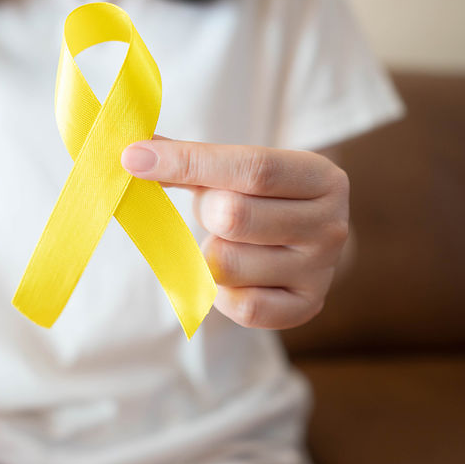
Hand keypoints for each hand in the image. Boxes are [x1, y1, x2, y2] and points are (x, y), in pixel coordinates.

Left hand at [121, 138, 349, 328]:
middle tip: (212, 211)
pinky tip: (232, 275)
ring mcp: (321, 272)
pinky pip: (241, 307)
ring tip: (228, 243)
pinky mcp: (306, 309)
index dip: (186, 161)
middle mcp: (331, 225)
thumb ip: (191, 160)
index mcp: (321, 178)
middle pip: (234, 216)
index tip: (134, 158)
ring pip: (227, 265)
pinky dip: (220, 292)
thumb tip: (134, 154)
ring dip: (209, 253)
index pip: (251, 167)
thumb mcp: (239, 169)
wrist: (304, 241)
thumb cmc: (262, 197)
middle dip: (204, 212)